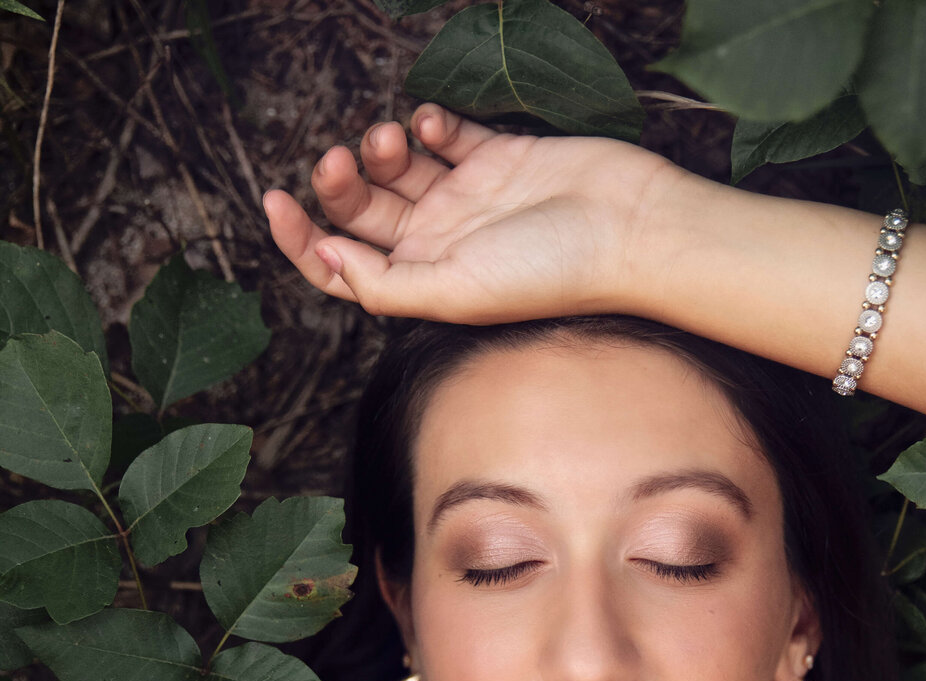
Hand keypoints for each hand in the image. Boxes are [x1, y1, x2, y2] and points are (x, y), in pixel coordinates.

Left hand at [261, 103, 688, 323]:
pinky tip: (437, 125)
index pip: (344, 266)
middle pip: (363, 211)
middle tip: (341, 158)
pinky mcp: (498, 158)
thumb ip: (386, 284)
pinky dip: (430, 123)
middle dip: (341, 181)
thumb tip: (328, 262)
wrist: (628, 230)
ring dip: (382, 147)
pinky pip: (446, 135)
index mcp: (424, 283)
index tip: (274, 201)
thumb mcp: (455, 291)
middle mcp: (440, 244)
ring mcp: (468, 200)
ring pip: (398, 168)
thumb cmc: (550, 272)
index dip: (302, 238)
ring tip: (394, 139)